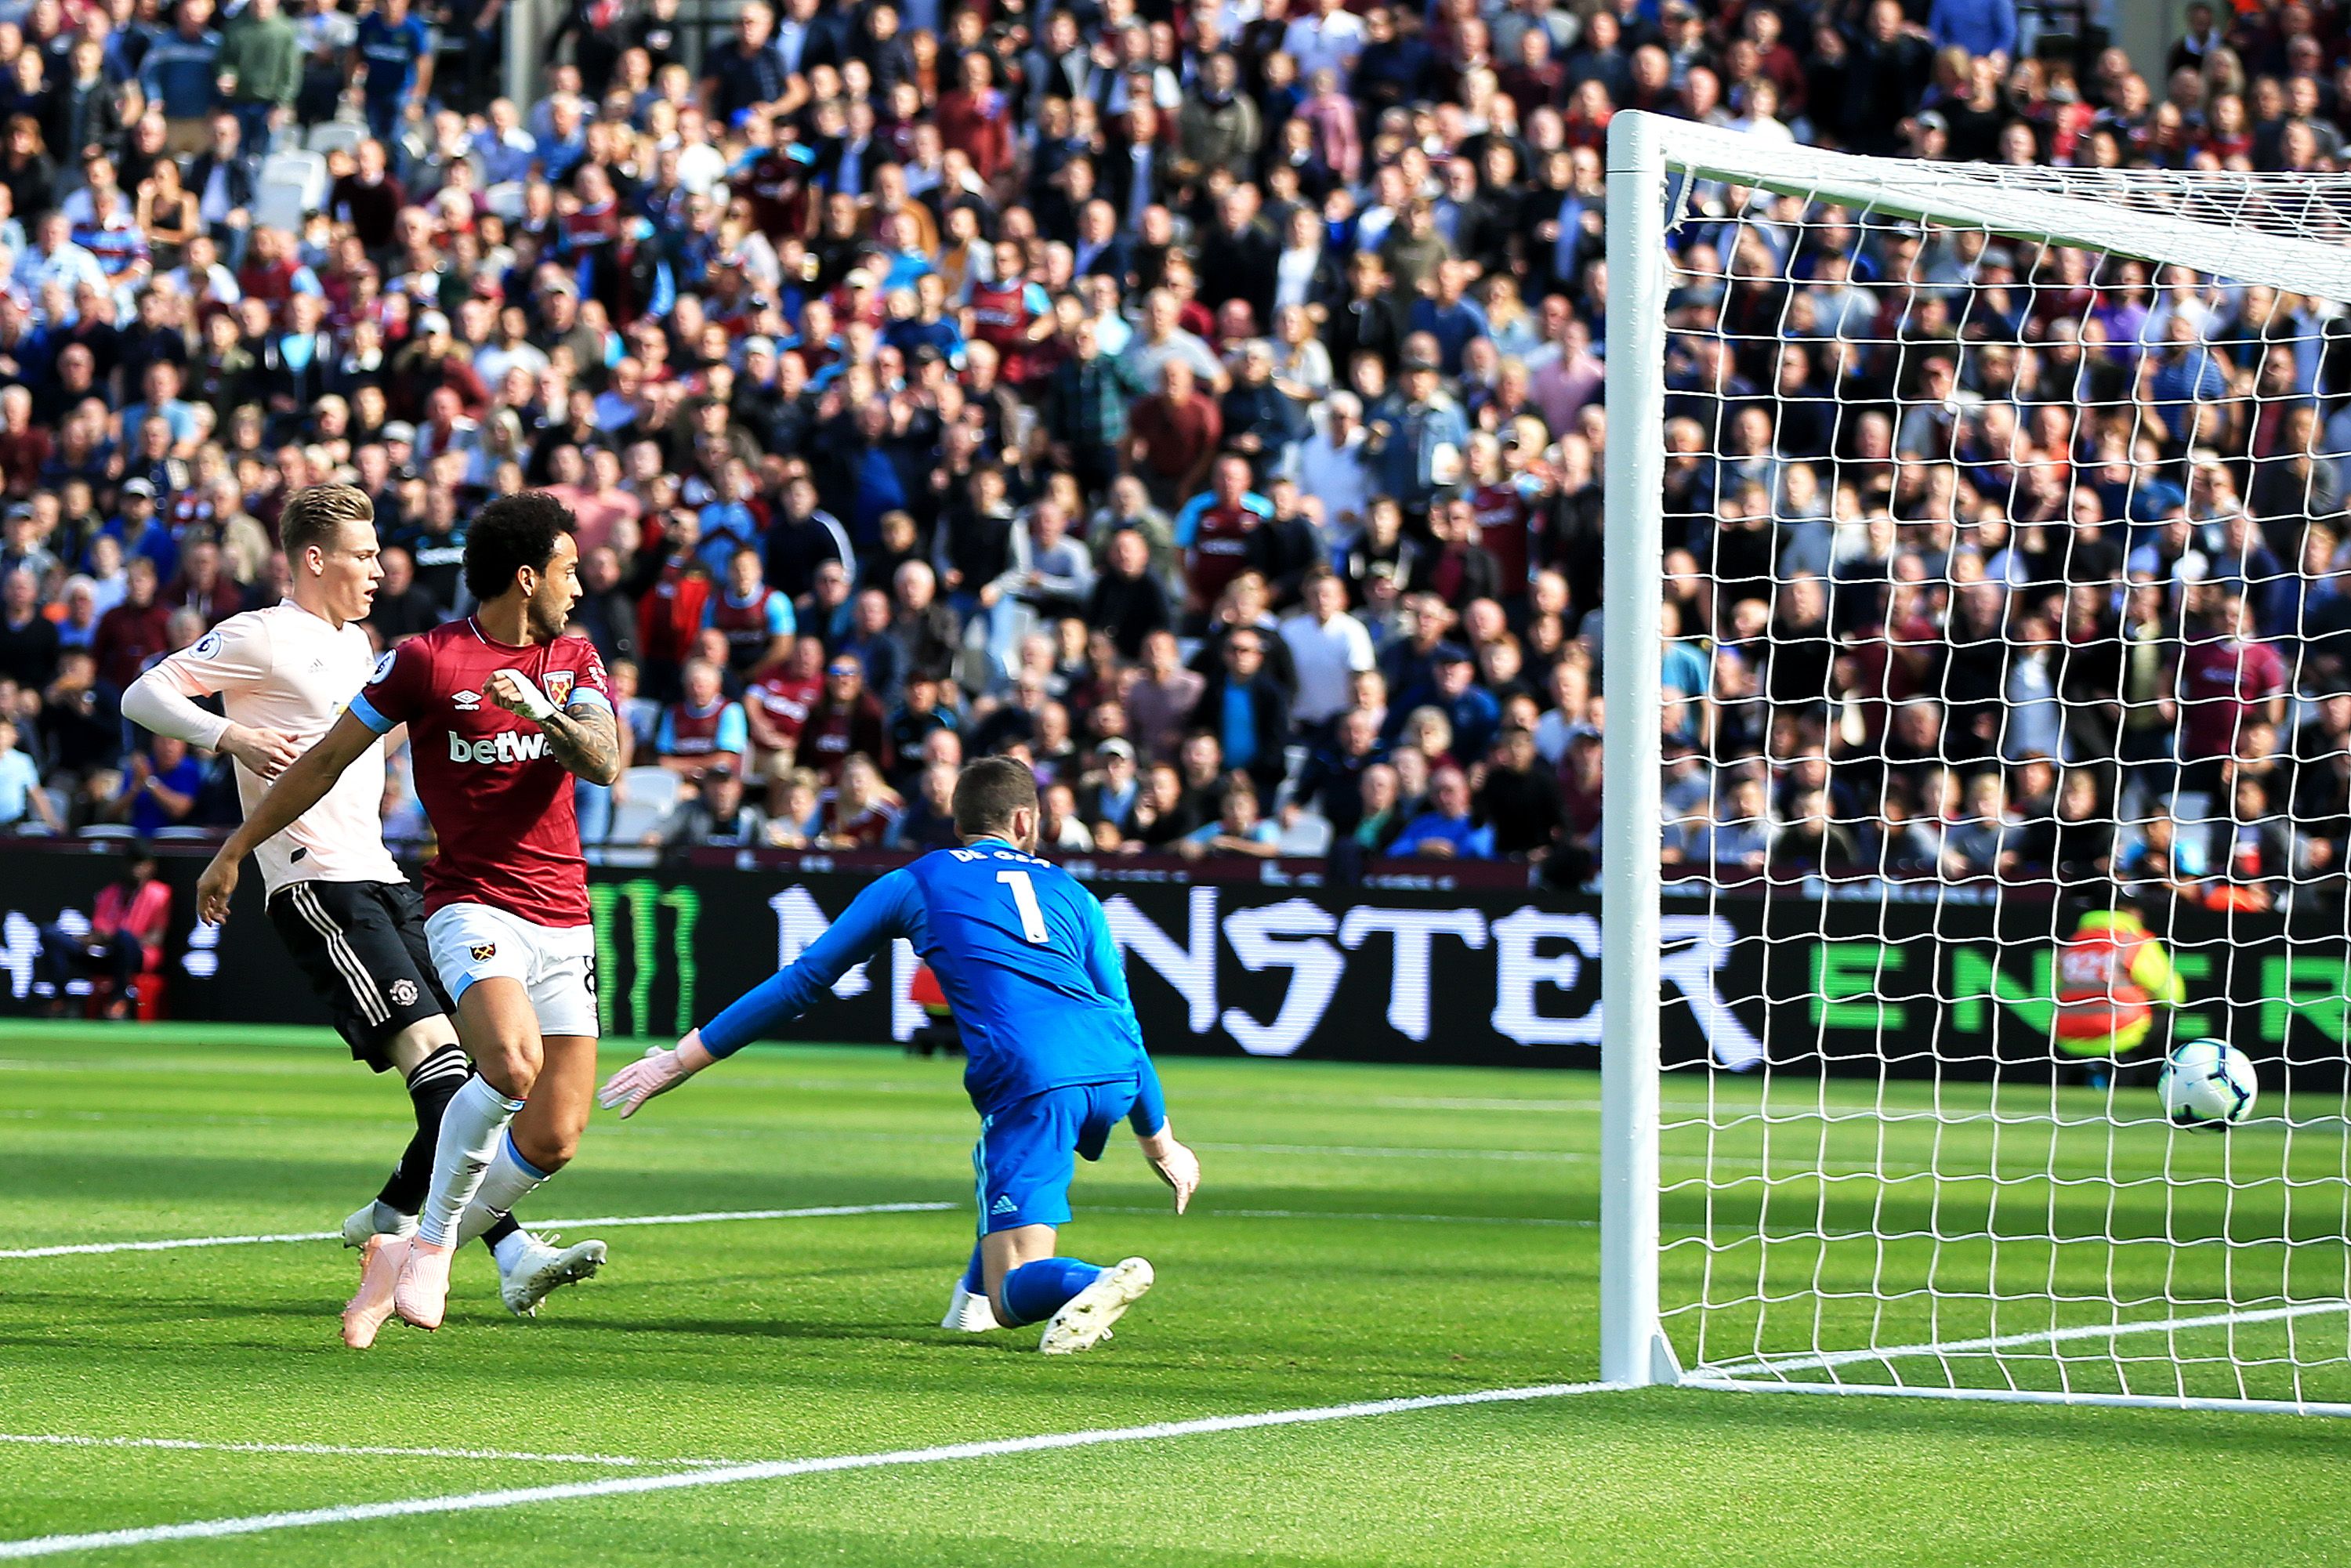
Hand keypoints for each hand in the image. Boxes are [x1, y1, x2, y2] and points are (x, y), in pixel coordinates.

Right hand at [196, 852, 238, 924]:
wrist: (228, 857)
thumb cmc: (228, 872)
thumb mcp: (226, 889)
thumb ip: (221, 901)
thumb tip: (218, 911)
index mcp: (203, 890)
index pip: (201, 909)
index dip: (206, 918)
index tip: (211, 925)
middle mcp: (201, 887)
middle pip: (204, 906)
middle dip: (213, 915)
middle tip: (223, 921)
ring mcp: (204, 884)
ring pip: (208, 900)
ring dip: (216, 908)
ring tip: (226, 913)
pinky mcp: (209, 881)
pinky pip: (210, 894)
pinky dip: (216, 901)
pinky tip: (224, 904)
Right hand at [220, 722, 303, 778]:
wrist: (239, 741)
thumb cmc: (256, 736)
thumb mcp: (272, 732)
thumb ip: (287, 736)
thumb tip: (298, 736)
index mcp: (279, 744)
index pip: (296, 754)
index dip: (296, 756)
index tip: (293, 756)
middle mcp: (274, 754)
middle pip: (291, 764)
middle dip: (292, 764)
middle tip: (289, 763)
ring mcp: (267, 763)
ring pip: (283, 772)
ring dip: (285, 770)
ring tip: (283, 767)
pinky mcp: (261, 771)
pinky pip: (274, 777)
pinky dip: (277, 776)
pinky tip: (276, 771)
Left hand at [486, 668, 558, 722]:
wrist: (543, 710)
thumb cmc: (526, 700)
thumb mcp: (511, 689)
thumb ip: (499, 686)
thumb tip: (484, 687)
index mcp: (515, 675)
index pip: (496, 674)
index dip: (488, 684)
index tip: (485, 692)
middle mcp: (519, 678)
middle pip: (496, 686)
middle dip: (496, 697)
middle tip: (503, 702)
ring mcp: (523, 687)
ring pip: (501, 693)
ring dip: (503, 703)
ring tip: (510, 705)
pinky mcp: (526, 697)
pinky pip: (509, 698)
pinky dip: (509, 705)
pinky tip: (514, 706)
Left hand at [597, 1029, 716, 1116]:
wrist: (683, 1058)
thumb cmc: (678, 1055)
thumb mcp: (665, 1053)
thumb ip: (658, 1053)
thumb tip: (654, 1049)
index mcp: (644, 1064)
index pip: (626, 1072)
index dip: (616, 1078)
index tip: (609, 1082)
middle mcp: (640, 1071)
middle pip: (621, 1081)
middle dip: (610, 1089)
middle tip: (600, 1094)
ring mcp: (643, 1080)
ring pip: (623, 1090)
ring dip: (613, 1098)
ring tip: (603, 1104)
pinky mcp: (649, 1088)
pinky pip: (636, 1100)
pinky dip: (629, 1108)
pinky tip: (622, 1115)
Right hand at [1136, 1126, 1199, 1213]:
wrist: (1160, 1146)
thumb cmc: (1158, 1138)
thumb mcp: (1161, 1135)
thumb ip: (1162, 1131)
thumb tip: (1159, 1119)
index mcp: (1188, 1156)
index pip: (1192, 1168)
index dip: (1190, 1175)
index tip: (1189, 1180)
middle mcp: (1190, 1167)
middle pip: (1192, 1179)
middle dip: (1190, 1186)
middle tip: (1187, 1193)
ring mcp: (1186, 1175)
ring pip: (1187, 1190)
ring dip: (1184, 1197)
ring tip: (1182, 1205)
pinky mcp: (1180, 1183)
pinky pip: (1180, 1196)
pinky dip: (1180, 1204)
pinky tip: (1179, 1211)